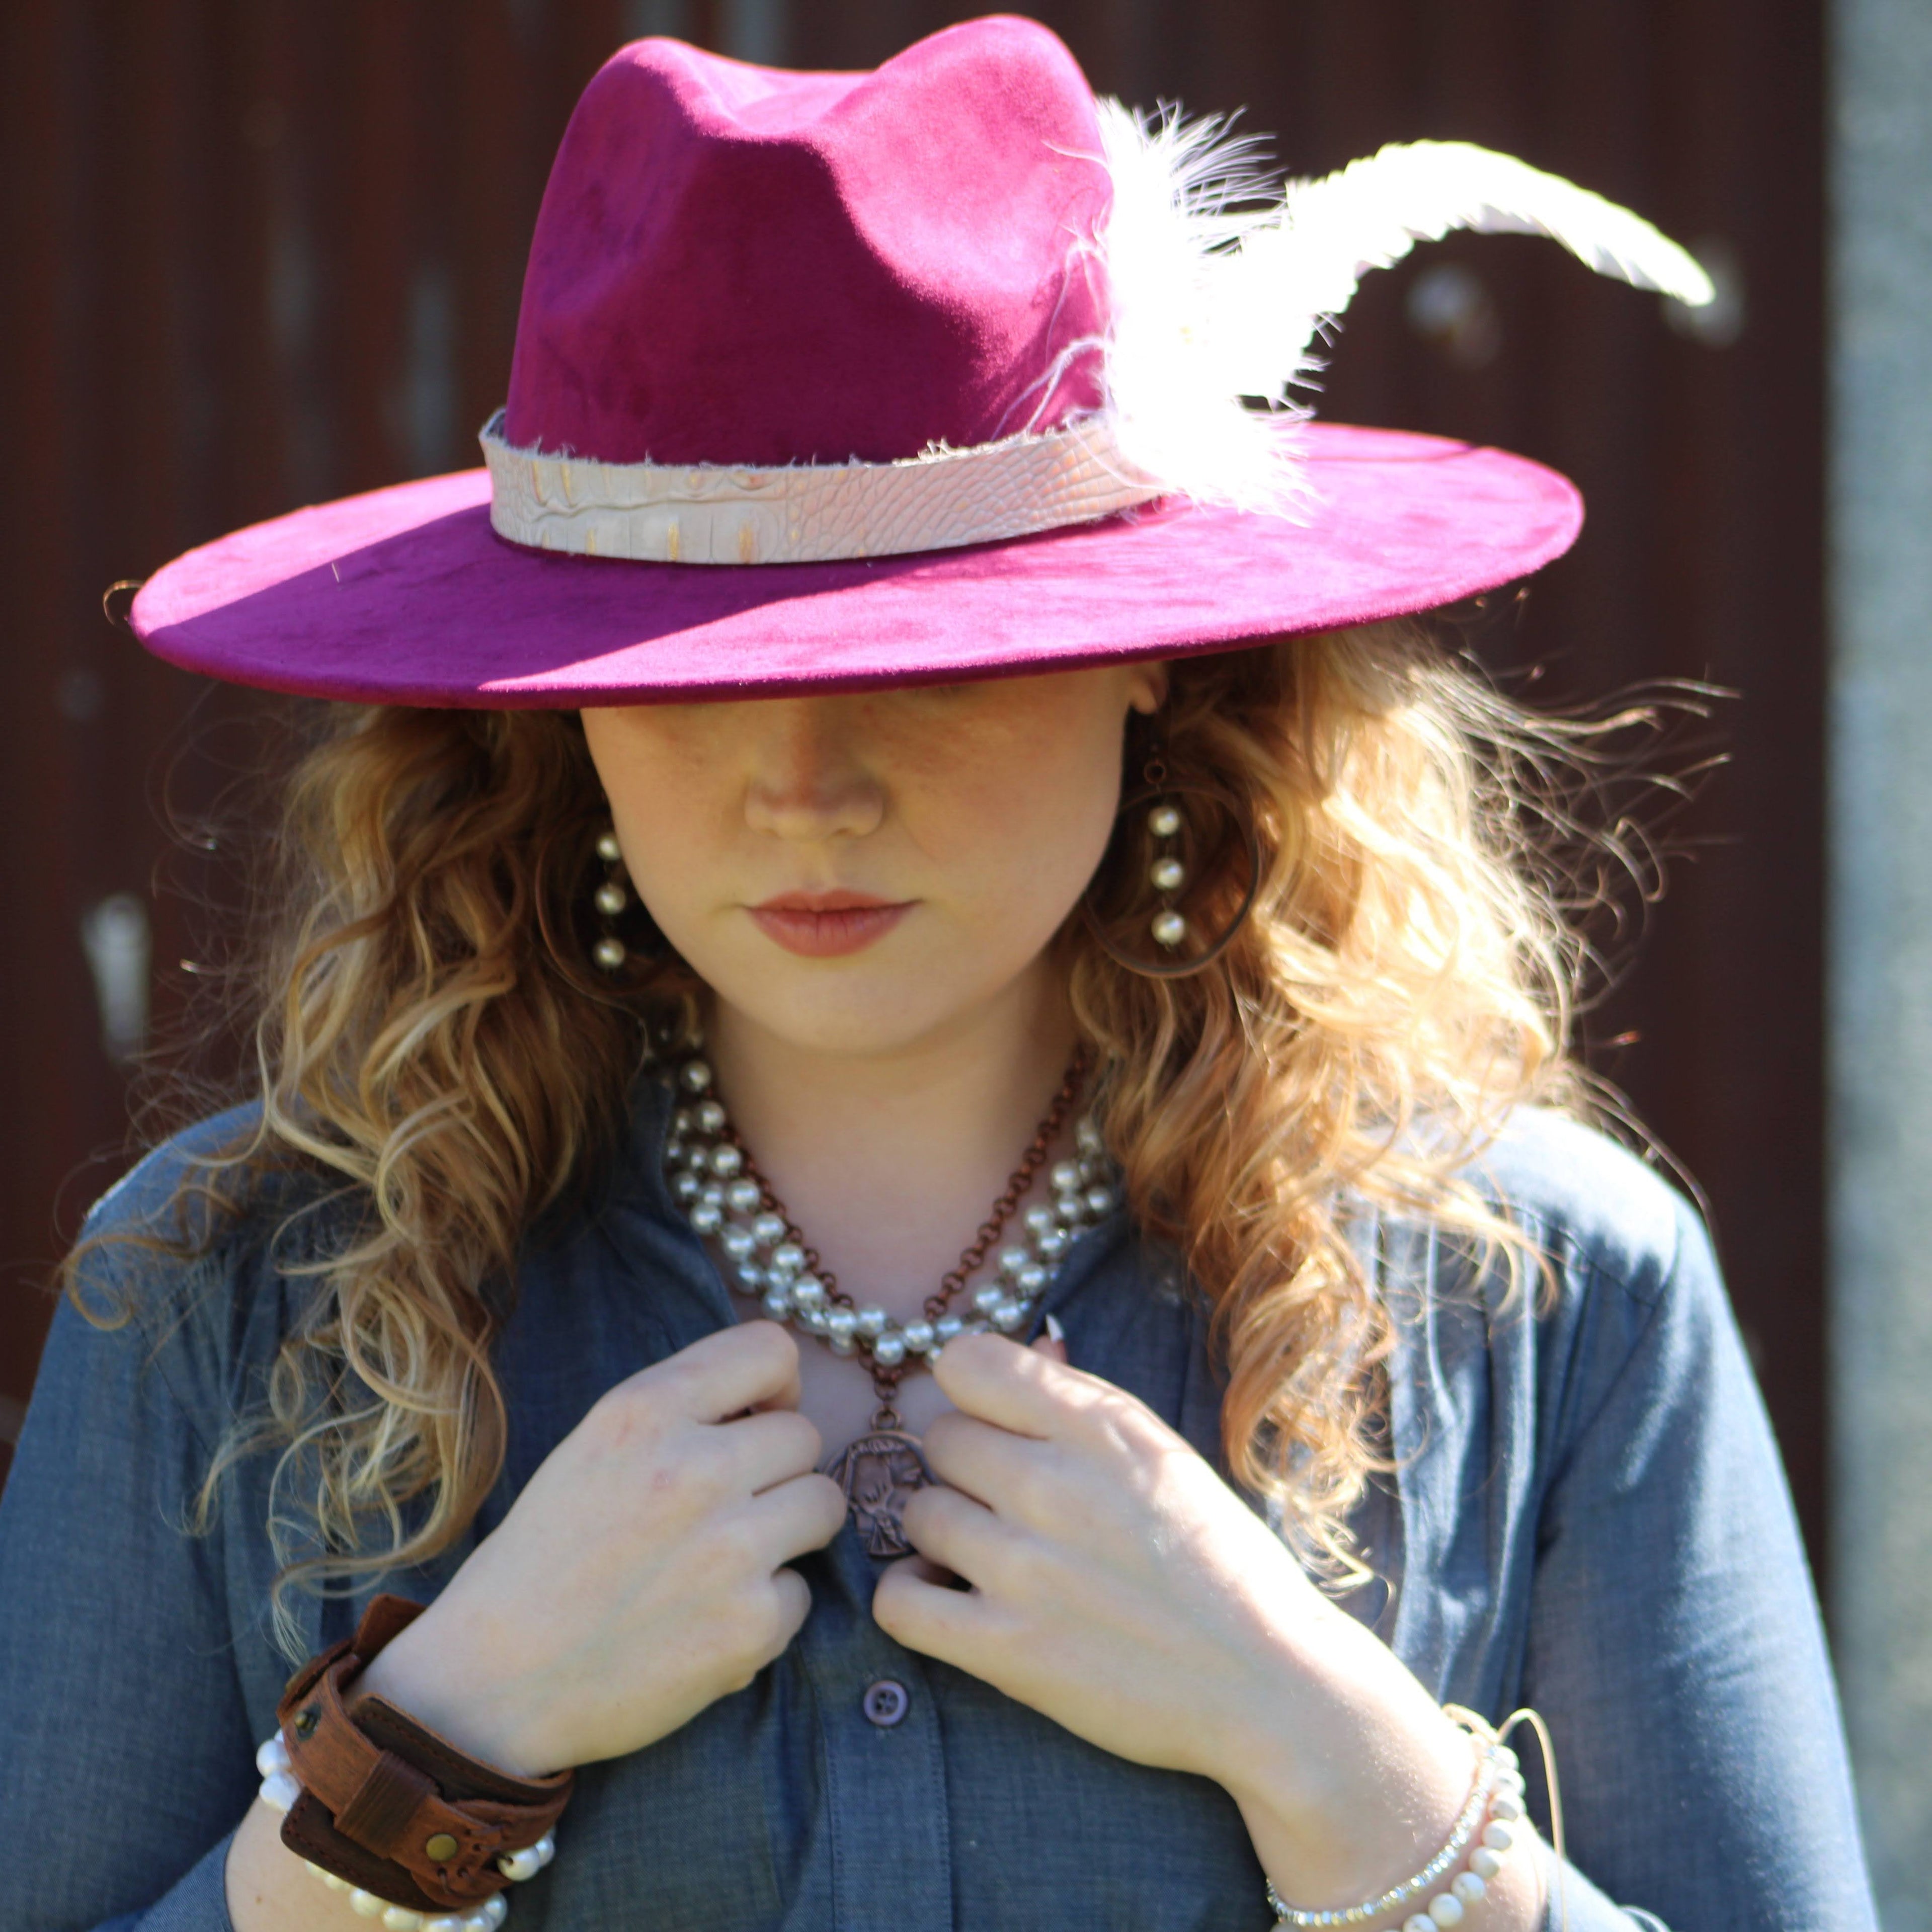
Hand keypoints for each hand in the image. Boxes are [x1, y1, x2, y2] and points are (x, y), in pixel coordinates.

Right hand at [349, 1321, 845, 1776]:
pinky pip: (803, 1591)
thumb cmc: (546, 1559)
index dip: (777, 1385)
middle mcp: (694, 1469)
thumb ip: (681, 1411)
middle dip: (775, 1470)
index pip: (770, 1349)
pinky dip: (768, 1610)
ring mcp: (730, 1549)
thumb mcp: (596, 1447)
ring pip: (824, 1504)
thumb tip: (775, 1403)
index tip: (757, 1418)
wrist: (493, 1683)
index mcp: (644, 1411)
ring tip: (727, 1561)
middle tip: (725, 1509)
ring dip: (789, 1531)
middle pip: (804, 1434)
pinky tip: (708, 1621)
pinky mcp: (752, 1625)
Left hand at [870, 1333, 1488, 1915]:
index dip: (971, 1390)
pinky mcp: (1005, 1649)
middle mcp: (1053, 1484)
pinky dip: (913, 1597)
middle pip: (939, 1436)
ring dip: (943, 1532)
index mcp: (1101, 1428)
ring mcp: (1023, 1568)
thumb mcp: (1166, 1458)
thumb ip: (1088, 1400)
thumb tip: (1033, 1348)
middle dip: (964, 1465)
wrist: (1269, 1684)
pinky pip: (897, 1601)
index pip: (966, 1361)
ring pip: (917, 1511)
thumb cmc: (1221, 1566)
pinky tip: (952, 1600)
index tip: (995, 1420)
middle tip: (1005, 1502)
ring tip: (987, 1556)